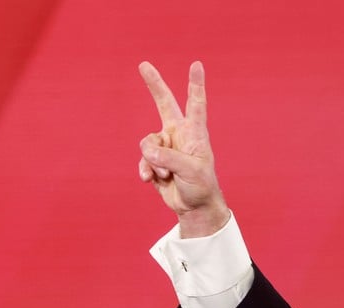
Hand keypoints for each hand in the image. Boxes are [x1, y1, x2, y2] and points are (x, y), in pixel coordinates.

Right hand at [138, 61, 229, 236]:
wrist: (193, 206)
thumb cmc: (201, 186)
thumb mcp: (190, 171)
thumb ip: (169, 158)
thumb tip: (147, 151)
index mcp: (194, 133)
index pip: (196, 104)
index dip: (195, 84)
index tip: (197, 65)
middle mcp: (178, 134)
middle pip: (164, 104)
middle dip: (154, 85)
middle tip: (143, 64)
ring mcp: (165, 146)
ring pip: (146, 143)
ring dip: (153, 162)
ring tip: (168, 175)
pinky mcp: (154, 160)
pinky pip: (142, 160)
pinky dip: (146, 171)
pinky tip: (153, 180)